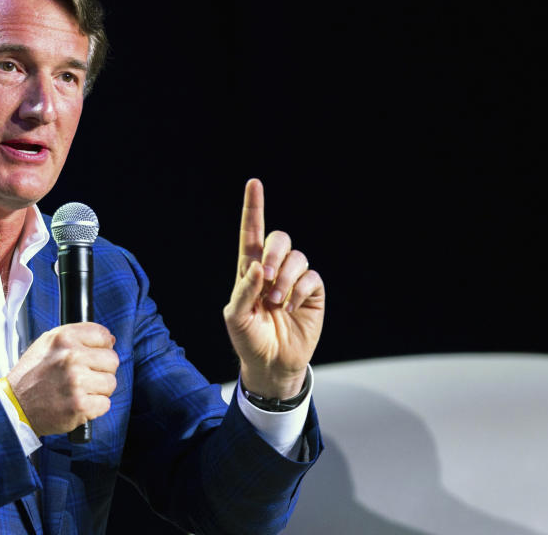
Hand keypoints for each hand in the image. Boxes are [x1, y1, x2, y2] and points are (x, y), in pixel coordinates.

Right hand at [6, 322, 118, 435]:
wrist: (15, 406)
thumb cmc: (32, 374)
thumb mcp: (47, 343)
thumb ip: (78, 336)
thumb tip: (110, 340)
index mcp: (64, 337)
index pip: (104, 335)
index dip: (101, 348)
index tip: (93, 356)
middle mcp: (71, 357)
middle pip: (112, 360)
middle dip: (101, 370)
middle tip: (84, 377)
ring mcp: (76, 382)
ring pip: (111, 383)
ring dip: (99, 390)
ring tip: (80, 391)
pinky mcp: (80, 406)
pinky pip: (106, 403)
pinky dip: (95, 407)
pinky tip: (78, 403)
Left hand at [223, 179, 324, 399]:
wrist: (272, 364)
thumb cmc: (248, 339)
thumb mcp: (235, 318)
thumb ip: (244, 290)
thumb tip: (259, 266)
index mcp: (249, 270)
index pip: (251, 233)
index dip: (253, 207)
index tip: (254, 183)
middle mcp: (274, 270)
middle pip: (279, 238)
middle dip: (274, 252)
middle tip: (267, 275)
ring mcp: (294, 280)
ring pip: (297, 258)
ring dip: (286, 278)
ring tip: (276, 302)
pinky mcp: (312, 293)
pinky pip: (312, 277)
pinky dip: (300, 291)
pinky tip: (291, 307)